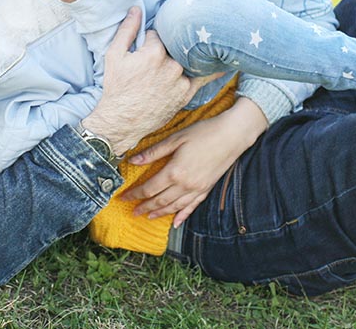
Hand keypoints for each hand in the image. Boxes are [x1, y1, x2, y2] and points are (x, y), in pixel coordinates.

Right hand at [82, 7, 217, 153]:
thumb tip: (136, 9)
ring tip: (188, 54)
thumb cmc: (116, 87)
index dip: (149, 41)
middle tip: (155, 60)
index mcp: (154, 52)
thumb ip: (127, 30)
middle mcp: (171, 65)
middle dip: (167, 49)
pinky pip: (203, 79)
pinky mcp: (186, 93)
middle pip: (174, 46)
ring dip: (184, 58)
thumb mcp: (114, 55)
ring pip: (185, 60)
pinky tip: (224, 65)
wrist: (122, 120)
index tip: (143, 50)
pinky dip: (212, 71)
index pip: (158, 35)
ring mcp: (181, 80)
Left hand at [121, 96, 268, 226]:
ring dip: (160, 213)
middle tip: (133, 212)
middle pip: (160, 201)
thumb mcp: (175, 138)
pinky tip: (175, 222)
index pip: (149, 188)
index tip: (123, 198)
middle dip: (145, 207)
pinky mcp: (207, 189)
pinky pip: (192, 206)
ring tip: (148, 216)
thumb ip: (154, 152)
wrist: (232, 136)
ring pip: (175, 207)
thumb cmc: (203, 133)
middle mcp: (185, 185)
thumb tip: (133, 160)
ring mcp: (197, 189)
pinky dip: (182, 215)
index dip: (135, 194)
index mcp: (174, 171)